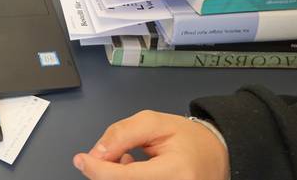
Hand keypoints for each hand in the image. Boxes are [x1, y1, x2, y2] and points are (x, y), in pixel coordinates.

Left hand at [73, 111, 229, 179]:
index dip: (97, 169)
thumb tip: (97, 153)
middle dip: (105, 170)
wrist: (215, 155)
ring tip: (128, 159)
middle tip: (110, 153)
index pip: (125, 177)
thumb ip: (122, 134)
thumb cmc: (188, 138)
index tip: (81, 158)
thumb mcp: (154, 122)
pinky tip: (132, 169)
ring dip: (115, 175)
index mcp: (175, 172)